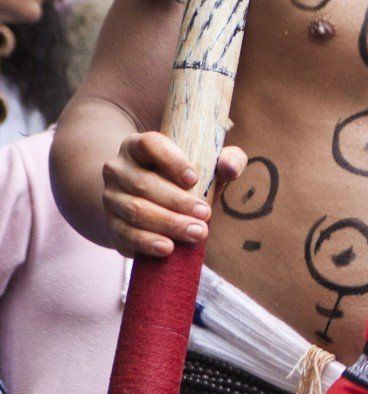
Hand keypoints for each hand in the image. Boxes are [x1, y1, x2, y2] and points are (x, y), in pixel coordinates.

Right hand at [101, 131, 246, 257]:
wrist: (153, 202)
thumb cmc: (186, 179)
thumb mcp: (209, 165)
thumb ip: (228, 160)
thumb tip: (230, 168)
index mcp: (138, 146)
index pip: (150, 145)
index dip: (171, 161)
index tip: (194, 179)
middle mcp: (118, 168)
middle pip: (143, 183)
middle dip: (177, 201)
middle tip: (205, 214)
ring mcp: (111, 196)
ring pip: (136, 210)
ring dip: (168, 223)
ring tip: (197, 232)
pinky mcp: (111, 223)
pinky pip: (125, 233)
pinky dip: (147, 242)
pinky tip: (168, 248)